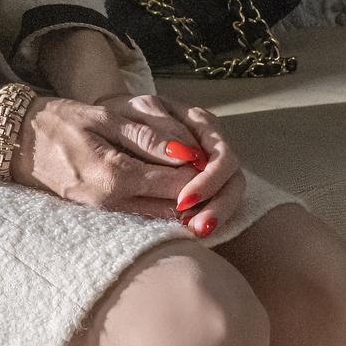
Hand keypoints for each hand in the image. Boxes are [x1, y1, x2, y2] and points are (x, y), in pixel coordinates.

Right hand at [9, 95, 190, 218]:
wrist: (14, 142)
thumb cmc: (58, 122)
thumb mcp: (104, 118)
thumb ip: (148, 137)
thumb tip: (189, 152)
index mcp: (116, 176)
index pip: (178, 183)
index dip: (202, 172)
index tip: (211, 157)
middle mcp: (111, 205)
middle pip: (173, 209)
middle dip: (196, 194)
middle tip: (208, 172)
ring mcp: (102, 216)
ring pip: (158, 218)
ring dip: (178, 203)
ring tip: (189, 180)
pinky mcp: (96, 219)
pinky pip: (138, 217)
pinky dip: (156, 207)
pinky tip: (162, 191)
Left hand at [132, 94, 245, 239]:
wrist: (111, 121)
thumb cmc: (124, 115)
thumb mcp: (135, 116)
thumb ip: (157, 132)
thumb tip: (188, 156)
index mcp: (200, 121)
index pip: (221, 154)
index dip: (208, 180)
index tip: (185, 201)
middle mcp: (212, 141)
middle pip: (233, 176)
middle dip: (219, 203)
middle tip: (199, 227)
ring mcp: (211, 162)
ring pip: (230, 191)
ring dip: (217, 214)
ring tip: (197, 231)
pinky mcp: (202, 181)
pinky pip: (216, 200)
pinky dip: (208, 215)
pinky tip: (194, 229)